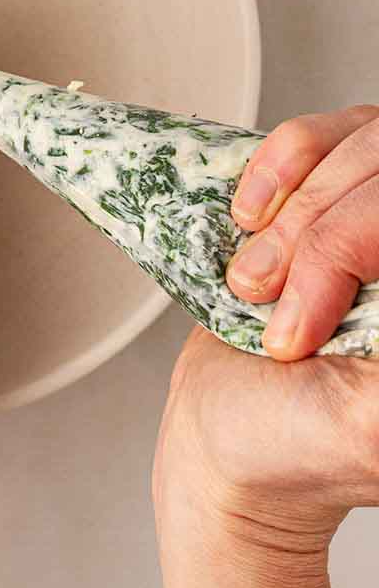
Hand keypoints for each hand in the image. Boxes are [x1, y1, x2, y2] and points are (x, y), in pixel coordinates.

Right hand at [154, 106, 378, 587]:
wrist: (223, 437)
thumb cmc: (294, 449)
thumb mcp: (365, 428)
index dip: (351, 246)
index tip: (302, 326)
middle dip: (312, 243)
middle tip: (276, 320)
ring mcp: (373, 215)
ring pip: (353, 146)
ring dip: (285, 215)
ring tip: (253, 284)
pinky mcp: (329, 193)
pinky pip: (315, 138)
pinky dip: (271, 173)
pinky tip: (249, 218)